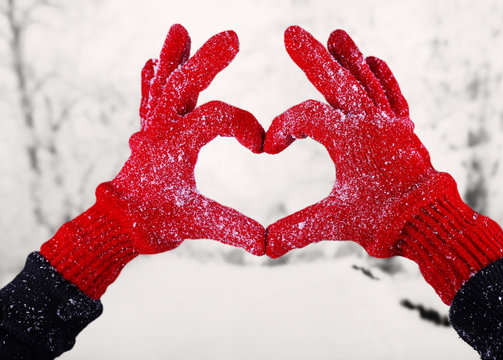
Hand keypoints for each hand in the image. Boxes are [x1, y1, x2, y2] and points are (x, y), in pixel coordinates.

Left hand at [41, 25, 264, 298]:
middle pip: (185, 83)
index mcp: (175, 144)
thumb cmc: (154, 223)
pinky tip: (150, 61)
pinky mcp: (147, 133)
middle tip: (232, 37)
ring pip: (162, 83)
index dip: (245, 126)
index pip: (218, 117)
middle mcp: (160, 128)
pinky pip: (149, 99)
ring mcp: (151, 127)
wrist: (116, 226)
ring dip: (172, 57)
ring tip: (178, 30)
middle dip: (208, 60)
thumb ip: (232, 228)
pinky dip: (151, 78)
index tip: (263, 147)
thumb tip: (264, 244)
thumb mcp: (196, 224)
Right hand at [264, 26, 458, 257]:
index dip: (281, 127)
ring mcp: (389, 124)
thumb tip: (262, 247)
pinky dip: (384, 78)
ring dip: (349, 58)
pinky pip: (393, 97)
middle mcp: (370, 122)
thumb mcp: (334, 223)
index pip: (306, 117)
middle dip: (311, 58)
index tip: (269, 148)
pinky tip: (376, 59)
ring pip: (366, 82)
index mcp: (349, 138)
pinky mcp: (403, 132)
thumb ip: (295, 230)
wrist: (430, 223)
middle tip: (292, 32)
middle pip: (336, 81)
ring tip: (336, 34)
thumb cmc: (383, 220)